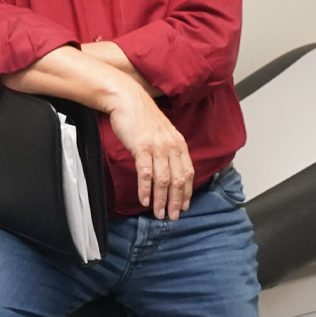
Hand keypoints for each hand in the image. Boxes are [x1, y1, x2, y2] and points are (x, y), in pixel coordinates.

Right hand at [103, 87, 193, 219]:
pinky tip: (144, 200)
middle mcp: (172, 146)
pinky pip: (146, 174)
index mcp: (179, 143)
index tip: (185, 205)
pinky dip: (145, 189)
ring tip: (159, 214)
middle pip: (178, 180)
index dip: (187, 191)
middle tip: (173, 216)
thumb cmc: (142, 117)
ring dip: (162, 200)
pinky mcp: (142, 148)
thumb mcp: (162, 132)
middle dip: (177, 201)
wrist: (127, 99)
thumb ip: (168, 149)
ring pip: (164, 180)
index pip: (188, 172)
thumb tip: (169, 169)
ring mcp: (158, 147)